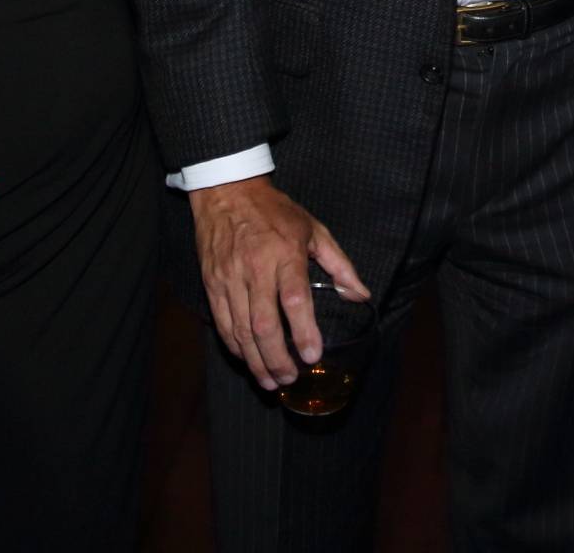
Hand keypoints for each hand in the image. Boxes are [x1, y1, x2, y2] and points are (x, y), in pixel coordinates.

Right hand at [190, 176, 366, 389]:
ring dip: (255, 360)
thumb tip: (361, 295)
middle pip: (263, 325)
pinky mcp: (212, 283)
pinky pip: (222, 322)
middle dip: (277, 358)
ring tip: (270, 381)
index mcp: (285, 254)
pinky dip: (234, 346)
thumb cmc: (275, 211)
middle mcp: (255, 268)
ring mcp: (230, 277)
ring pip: (240, 330)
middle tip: (290, 378)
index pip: (294, 299)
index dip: (303, 331)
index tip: (312, 355)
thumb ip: (340, 265)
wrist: (227, 192)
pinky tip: (248, 359)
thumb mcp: (314, 229)